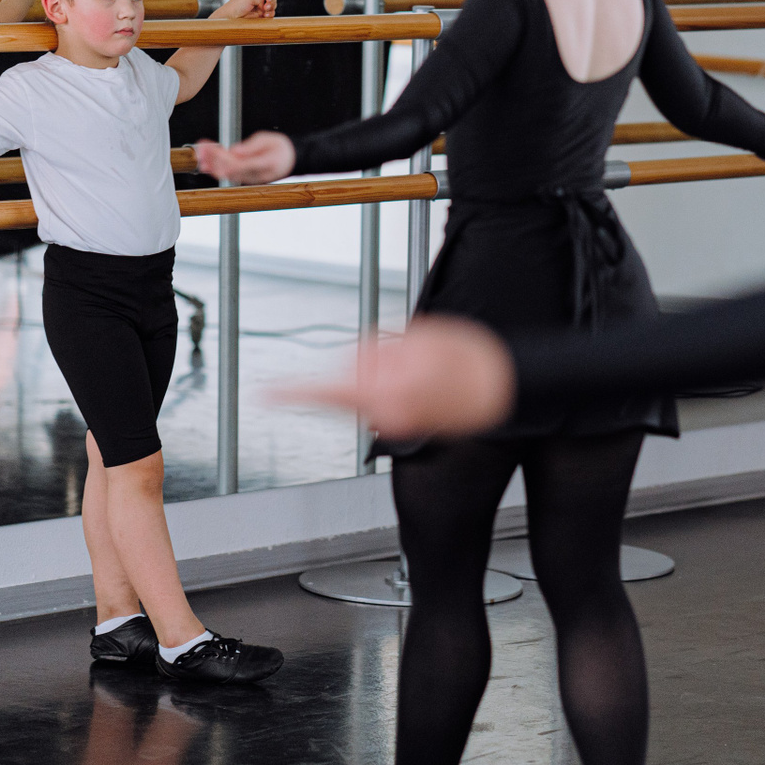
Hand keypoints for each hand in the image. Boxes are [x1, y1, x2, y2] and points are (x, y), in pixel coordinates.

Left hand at [192, 131, 294, 182]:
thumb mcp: (268, 139)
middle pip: (231, 170)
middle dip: (214, 160)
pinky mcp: (246, 178)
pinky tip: (206, 162)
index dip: (225, 161)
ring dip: (212, 165)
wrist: (290, 159)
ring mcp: (251, 178)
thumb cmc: (280, 147)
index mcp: (265, 164)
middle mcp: (257, 175)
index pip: (242, 164)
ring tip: (200, 155)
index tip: (212, 153)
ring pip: (228, 174)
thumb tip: (234, 150)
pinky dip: (217, 167)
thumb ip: (251, 146)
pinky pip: (230, 174)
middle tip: (201, 150)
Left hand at [210, 0, 276, 19]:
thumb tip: (266, 5)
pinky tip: (265, 16)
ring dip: (271, 9)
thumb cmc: (236, 6)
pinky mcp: (260, 16)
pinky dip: (270, 15)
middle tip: (266, 6)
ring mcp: (260, 7)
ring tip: (265, 12)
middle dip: (272, 2)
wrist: (231, 18)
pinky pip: (270, 14)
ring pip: (272, 7)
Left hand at [277, 316, 515, 439]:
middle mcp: (386, 414)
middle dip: (362, 364)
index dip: (292, 392)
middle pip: (347, 380)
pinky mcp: (402, 427)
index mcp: (386, 391)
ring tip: (419, 366)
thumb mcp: (419, 338)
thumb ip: (377, 350)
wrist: (500, 390)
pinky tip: (419, 379)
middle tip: (402, 353)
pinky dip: (390, 386)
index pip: (326, 392)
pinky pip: (379, 400)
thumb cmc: (468, 361)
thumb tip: (355, 360)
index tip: (264, 394)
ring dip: (379, 373)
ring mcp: (395, 423)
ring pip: (363, 389)